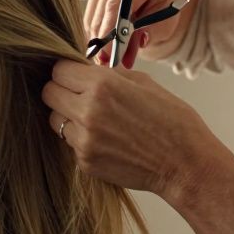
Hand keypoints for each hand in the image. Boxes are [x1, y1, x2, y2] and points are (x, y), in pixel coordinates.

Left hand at [42, 59, 216, 202]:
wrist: (185, 164)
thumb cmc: (173, 121)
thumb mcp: (144, 83)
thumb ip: (110, 74)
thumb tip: (89, 70)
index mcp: (102, 85)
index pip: (59, 70)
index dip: (68, 71)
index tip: (76, 74)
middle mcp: (87, 111)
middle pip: (49, 93)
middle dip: (62, 90)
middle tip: (79, 93)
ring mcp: (84, 140)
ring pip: (55, 120)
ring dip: (68, 116)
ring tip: (95, 118)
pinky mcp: (85, 162)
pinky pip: (70, 143)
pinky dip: (82, 138)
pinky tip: (106, 139)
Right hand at [84, 0, 191, 65]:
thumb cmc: (165, 3)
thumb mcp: (168, 20)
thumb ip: (152, 31)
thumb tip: (135, 44)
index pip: (121, 4)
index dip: (112, 30)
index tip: (108, 54)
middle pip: (105, 8)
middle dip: (103, 38)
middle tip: (105, 62)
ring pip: (96, 13)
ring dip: (99, 38)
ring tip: (107, 57)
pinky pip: (92, 14)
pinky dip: (97, 31)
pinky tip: (106, 43)